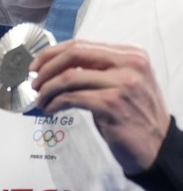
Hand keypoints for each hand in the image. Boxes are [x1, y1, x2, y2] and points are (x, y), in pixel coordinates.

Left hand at [31, 39, 169, 173]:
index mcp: (131, 55)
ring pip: (68, 77)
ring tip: (40, 100)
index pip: (82, 45)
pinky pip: (71, 98)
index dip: (52, 53)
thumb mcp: (123, 82)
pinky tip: (50, 109)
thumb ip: (98, 69)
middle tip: (33, 82)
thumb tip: (56, 64)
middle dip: (46, 68)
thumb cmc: (134, 114)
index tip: (36, 65)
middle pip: (73, 54)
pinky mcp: (112, 104)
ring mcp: (122, 84)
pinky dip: (54, 103)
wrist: (157, 146)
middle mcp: (130, 65)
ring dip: (47, 89)